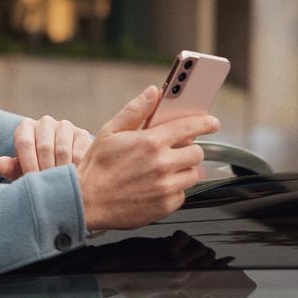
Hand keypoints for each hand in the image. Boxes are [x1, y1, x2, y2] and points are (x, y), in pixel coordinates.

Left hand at [0, 116, 92, 180]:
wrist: (61, 168)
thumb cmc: (34, 169)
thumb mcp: (21, 170)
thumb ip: (10, 168)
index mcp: (25, 127)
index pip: (25, 142)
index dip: (28, 164)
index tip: (33, 181)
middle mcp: (45, 122)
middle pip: (44, 147)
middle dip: (45, 170)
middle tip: (48, 188)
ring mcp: (65, 126)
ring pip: (63, 150)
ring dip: (61, 171)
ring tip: (60, 187)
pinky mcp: (83, 134)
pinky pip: (80, 152)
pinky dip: (77, 168)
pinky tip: (75, 181)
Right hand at [76, 86, 218, 230]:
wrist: (86, 202)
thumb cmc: (96, 168)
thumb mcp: (110, 132)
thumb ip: (135, 110)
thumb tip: (153, 92)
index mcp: (151, 142)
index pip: (190, 127)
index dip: (205, 123)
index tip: (211, 123)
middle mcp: (162, 164)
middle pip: (197, 153)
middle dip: (190, 150)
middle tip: (176, 152)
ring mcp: (166, 186)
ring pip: (193, 174)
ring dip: (185, 171)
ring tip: (166, 171)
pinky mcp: (165, 205)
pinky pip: (183, 195)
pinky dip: (174, 190)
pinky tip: (157, 187)